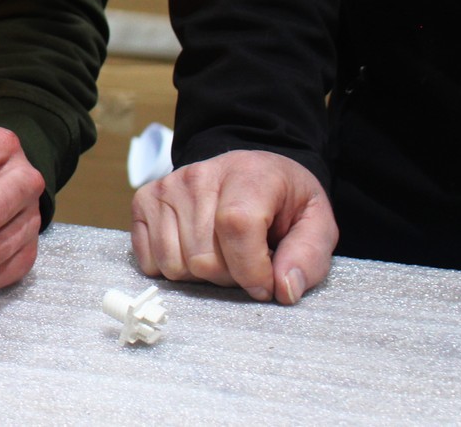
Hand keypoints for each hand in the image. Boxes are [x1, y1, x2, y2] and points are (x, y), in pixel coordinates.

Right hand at [130, 149, 337, 304]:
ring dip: (201, 276)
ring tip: (220, 255)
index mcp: (249, 174)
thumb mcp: (316, 223)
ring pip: (175, 265)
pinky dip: (172, 267)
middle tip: (245, 264)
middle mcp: (199, 175)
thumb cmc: (283, 202)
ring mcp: (167, 187)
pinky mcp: (144, 201)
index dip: (251, 268)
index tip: (266, 285)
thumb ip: (308, 257)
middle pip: (203, 257)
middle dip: (230, 277)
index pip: (236, 225)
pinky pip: (149, 261)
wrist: (250, 172)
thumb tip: (283, 288)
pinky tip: (193, 250)